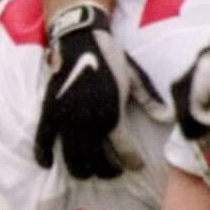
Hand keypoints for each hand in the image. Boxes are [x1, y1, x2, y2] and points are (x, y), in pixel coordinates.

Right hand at [33, 0, 141, 177]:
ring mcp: (66, 120)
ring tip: (88, 170)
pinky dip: (44, 155)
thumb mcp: (134, 77)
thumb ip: (148, 99)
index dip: (133, 162)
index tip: (136, 166)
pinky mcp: (49, 113)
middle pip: (97, 163)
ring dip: (81, 169)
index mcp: (112, 116)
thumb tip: (166, 116)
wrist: (79, 39)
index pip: (125, 152)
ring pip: (72, 159)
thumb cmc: (109, 56)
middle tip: (112, 171)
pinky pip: (43, 141)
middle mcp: (89, 124)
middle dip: (107, 171)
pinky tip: (48, 164)